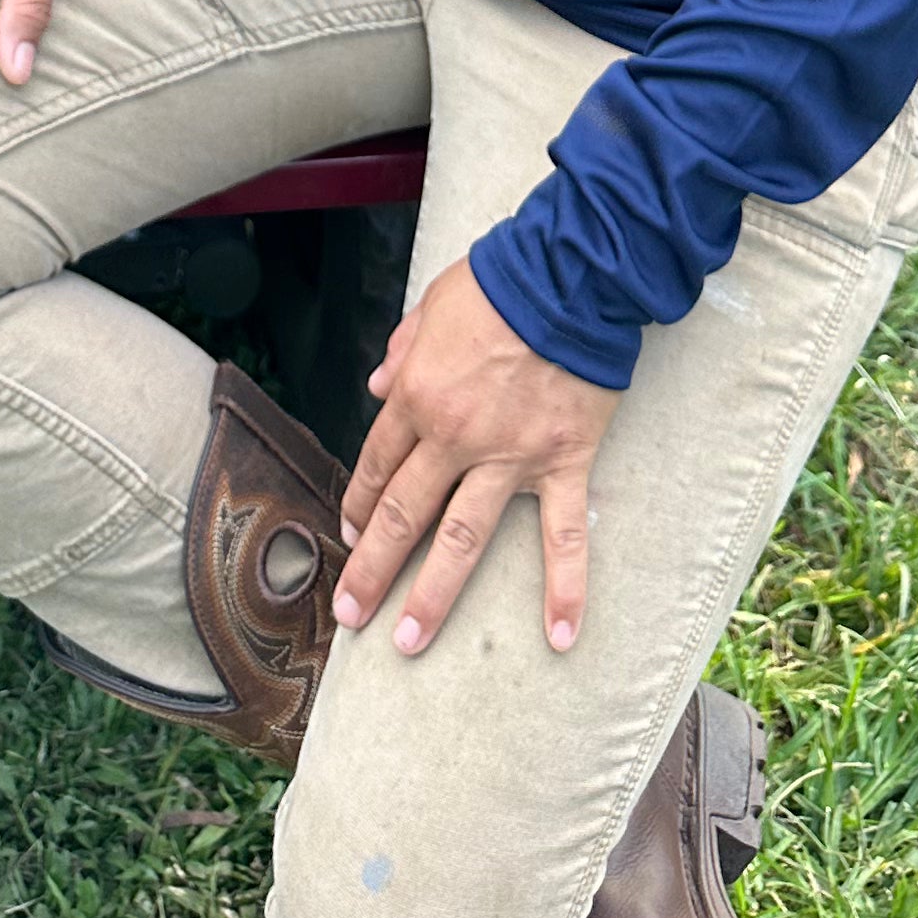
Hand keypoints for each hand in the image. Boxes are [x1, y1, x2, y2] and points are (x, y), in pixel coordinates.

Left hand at [334, 256, 616, 659]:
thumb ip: (403, 348)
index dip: (359, 502)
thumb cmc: (499, 281)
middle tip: (351, 614)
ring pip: (461, 539)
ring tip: (406, 642)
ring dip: (432, 595)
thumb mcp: (433, 304)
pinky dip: (564, 588)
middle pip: (403, 513)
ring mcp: (509, 457)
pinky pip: (564, 536)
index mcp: (418, 395)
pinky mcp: (561, 463)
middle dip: (372, 567)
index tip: (348, 535)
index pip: (378, 463)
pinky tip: (558, 636)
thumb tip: (378, 386)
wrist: (568, 274)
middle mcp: (454, 436)